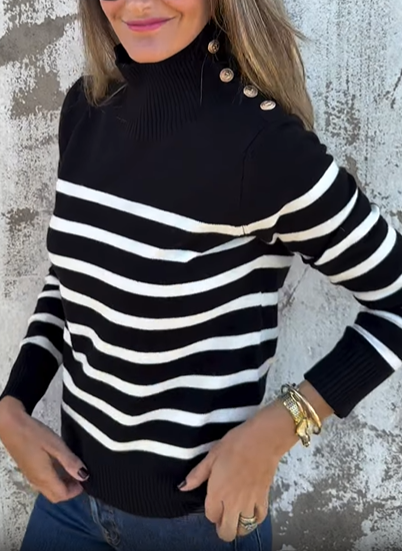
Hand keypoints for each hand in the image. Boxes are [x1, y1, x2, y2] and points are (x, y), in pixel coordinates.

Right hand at [0, 396, 88, 502]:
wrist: (11, 426)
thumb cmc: (34, 434)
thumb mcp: (56, 445)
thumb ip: (70, 461)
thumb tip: (84, 476)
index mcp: (44, 477)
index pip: (62, 495)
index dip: (75, 491)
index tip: (85, 480)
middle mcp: (36, 481)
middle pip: (55, 496)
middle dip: (69, 491)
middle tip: (79, 476)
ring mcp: (31, 476)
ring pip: (48, 490)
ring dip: (62, 485)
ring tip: (72, 469)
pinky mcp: (28, 470)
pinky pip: (43, 482)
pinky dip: (54, 479)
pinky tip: (60, 465)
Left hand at [180, 400, 298, 541]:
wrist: (263, 440)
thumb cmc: (235, 444)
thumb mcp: (212, 455)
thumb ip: (197, 474)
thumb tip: (182, 487)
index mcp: (217, 492)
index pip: (211, 516)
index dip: (210, 512)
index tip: (213, 503)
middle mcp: (232, 503)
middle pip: (227, 531)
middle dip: (222, 528)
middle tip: (223, 516)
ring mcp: (249, 503)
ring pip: (243, 529)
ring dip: (238, 526)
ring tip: (236, 516)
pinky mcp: (264, 498)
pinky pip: (259, 519)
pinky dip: (254, 519)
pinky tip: (251, 512)